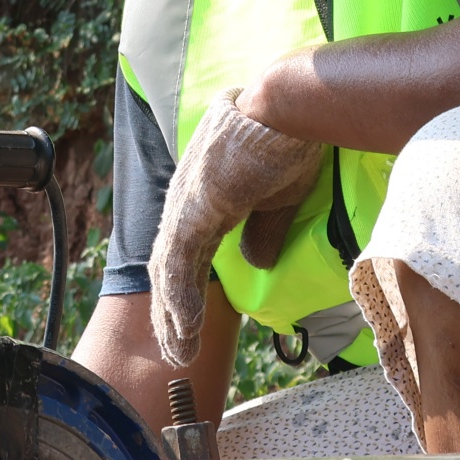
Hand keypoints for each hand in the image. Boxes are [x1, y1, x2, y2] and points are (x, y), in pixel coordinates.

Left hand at [148, 89, 325, 367]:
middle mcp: (185, 199)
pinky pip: (179, 263)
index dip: (184, 291)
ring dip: (172, 316)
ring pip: (169, 270)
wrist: (291, 107)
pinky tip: (185, 327)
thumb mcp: (278, 197)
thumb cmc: (289, 141)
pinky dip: (180, 298)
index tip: (186, 326)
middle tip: (176, 351)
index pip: (184, 253)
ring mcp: (186, 203)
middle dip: (170, 313)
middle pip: (169, 267)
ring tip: (179, 352)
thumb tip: (256, 262)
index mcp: (203, 196)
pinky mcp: (195, 208)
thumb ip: (263, 231)